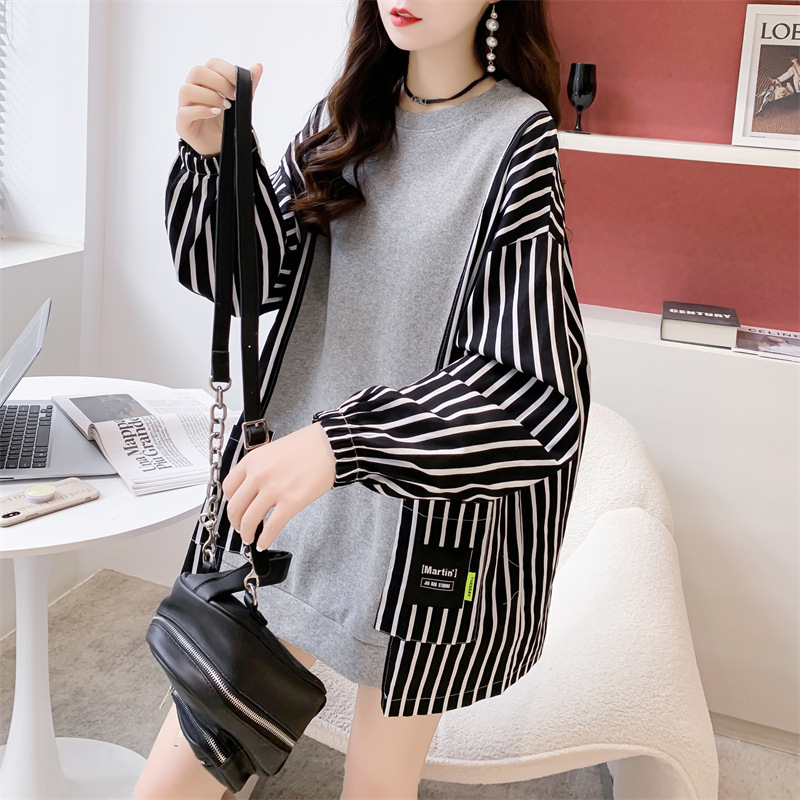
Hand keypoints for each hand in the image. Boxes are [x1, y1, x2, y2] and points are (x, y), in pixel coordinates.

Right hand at [176, 57, 262, 157]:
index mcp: (206, 80)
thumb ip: (248, 86)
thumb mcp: (241, 103)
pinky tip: (215, 114)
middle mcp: (193, 88)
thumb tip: (258, 67)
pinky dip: (201, 111)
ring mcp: (185, 105)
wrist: (222, 146)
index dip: (226, 71)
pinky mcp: (182, 123)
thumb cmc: (227, 122)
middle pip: (197, 72)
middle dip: (219, 83)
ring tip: (224, 107)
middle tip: (233, 97)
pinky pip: (185, 112)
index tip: (238, 86)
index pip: (212, 64)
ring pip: (187, 89)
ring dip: (210, 97)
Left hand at [222, 422, 336, 550]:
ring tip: (250, 537)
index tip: (235, 508)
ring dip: (246, 533)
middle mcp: (259, 475)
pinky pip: (271, 527)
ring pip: (249, 520)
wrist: (331, 445)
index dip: (229, 502)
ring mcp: (274, 490)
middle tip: (240, 527)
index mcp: (253, 460)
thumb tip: (254, 489)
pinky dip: (264, 539)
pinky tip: (263, 543)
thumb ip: (260, 468)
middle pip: (235, 507)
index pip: (228, 487)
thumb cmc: (308, 445)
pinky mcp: (291, 502)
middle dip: (235, 522)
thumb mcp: (273, 450)